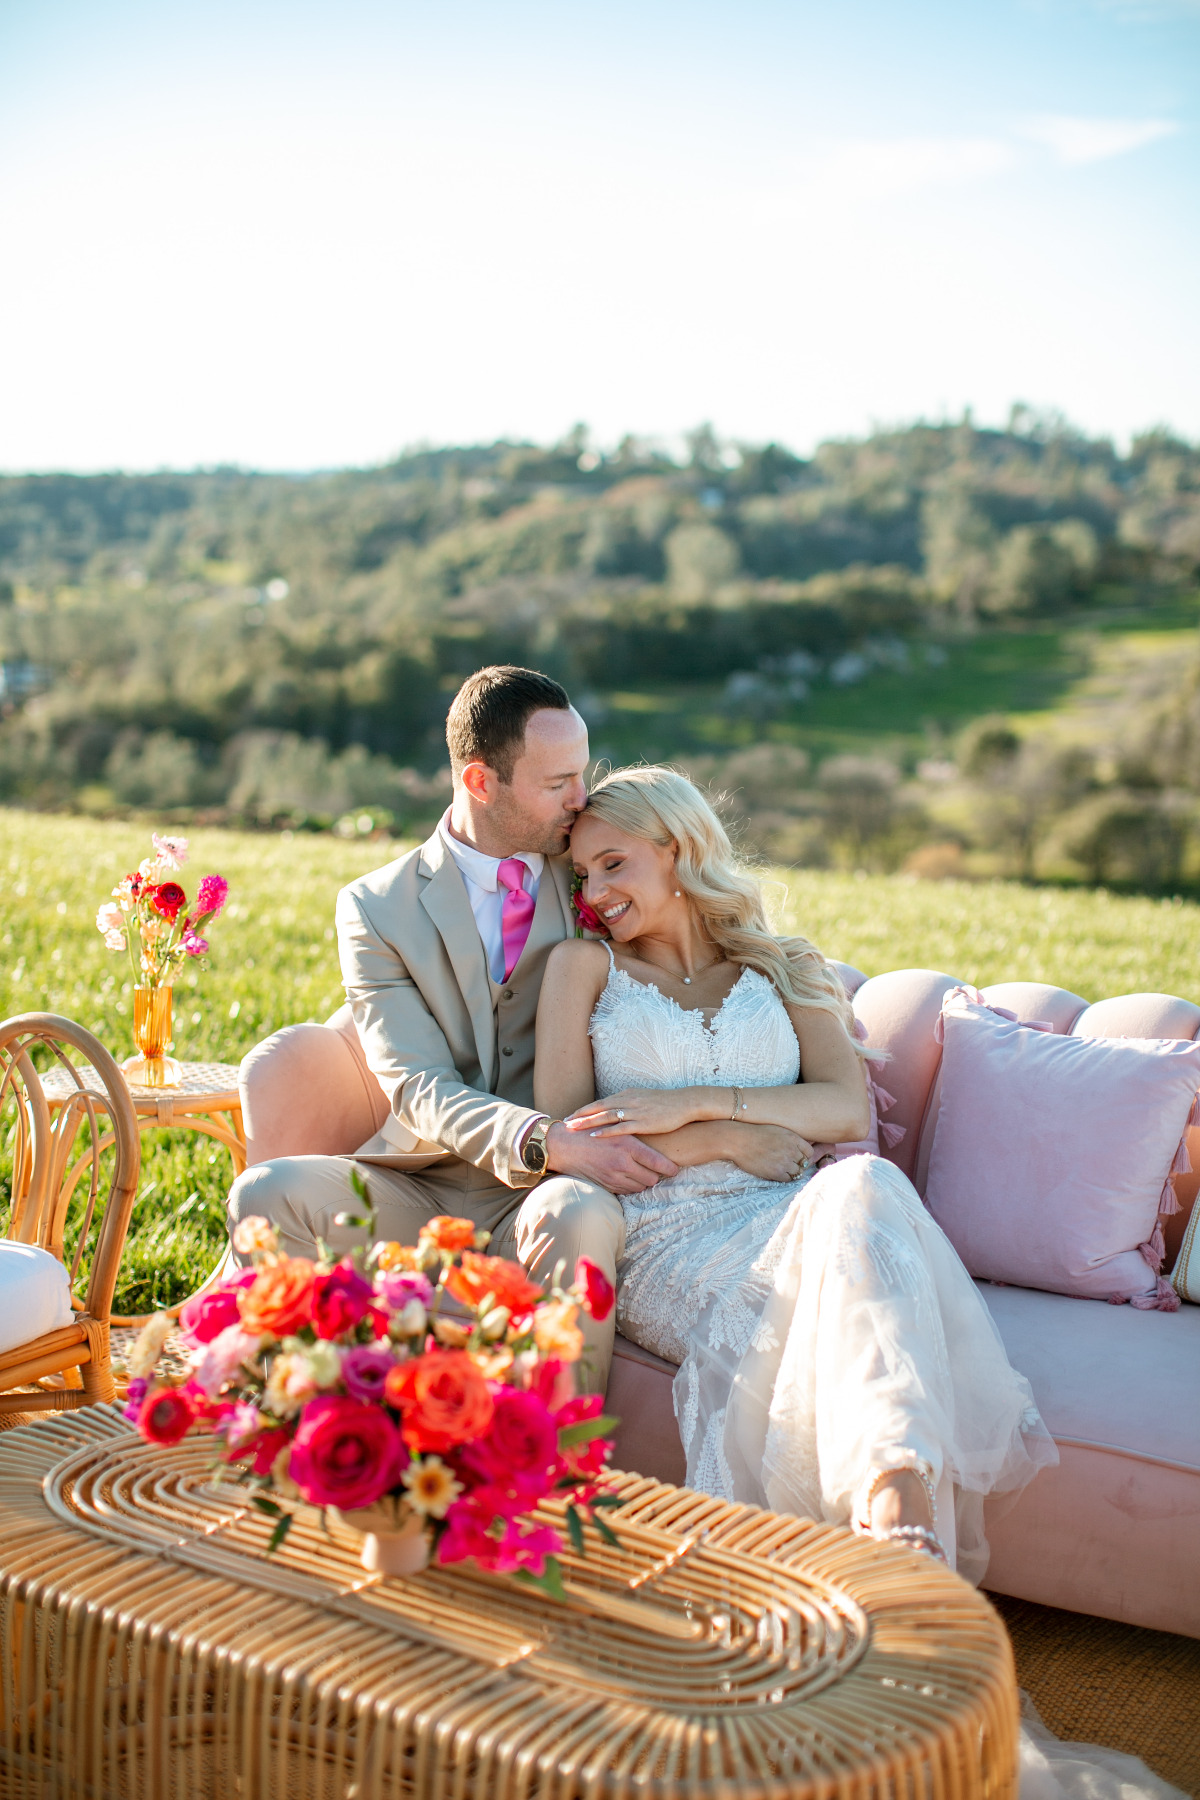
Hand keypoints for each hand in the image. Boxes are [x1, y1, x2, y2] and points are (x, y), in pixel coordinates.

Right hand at [545, 1121, 678, 1193]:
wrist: (564, 1145)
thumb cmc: (590, 1131)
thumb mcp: (614, 1127)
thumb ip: (633, 1136)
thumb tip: (653, 1142)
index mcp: (628, 1146)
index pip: (658, 1163)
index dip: (670, 1168)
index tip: (675, 1169)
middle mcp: (623, 1163)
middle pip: (652, 1179)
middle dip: (656, 1176)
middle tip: (657, 1169)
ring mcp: (614, 1177)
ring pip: (640, 1187)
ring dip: (643, 1182)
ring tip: (641, 1172)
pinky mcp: (606, 1185)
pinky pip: (626, 1191)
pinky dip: (629, 1185)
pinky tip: (628, 1176)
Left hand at [563, 1087, 713, 1138]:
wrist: (685, 1103)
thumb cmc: (665, 1104)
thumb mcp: (644, 1100)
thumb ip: (630, 1104)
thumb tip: (618, 1112)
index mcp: (627, 1094)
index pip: (601, 1102)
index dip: (586, 1109)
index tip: (572, 1115)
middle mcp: (628, 1100)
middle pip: (598, 1107)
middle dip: (581, 1115)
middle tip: (565, 1122)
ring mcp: (635, 1111)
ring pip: (605, 1116)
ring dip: (588, 1122)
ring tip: (573, 1128)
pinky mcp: (643, 1122)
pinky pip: (620, 1128)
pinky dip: (605, 1131)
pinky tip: (594, 1136)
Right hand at [726, 1124, 814, 1183]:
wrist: (738, 1140)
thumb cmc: (756, 1133)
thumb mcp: (778, 1130)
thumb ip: (792, 1138)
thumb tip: (802, 1145)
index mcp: (793, 1138)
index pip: (809, 1152)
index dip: (804, 1155)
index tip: (797, 1156)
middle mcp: (792, 1150)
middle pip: (804, 1163)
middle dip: (798, 1163)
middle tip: (788, 1162)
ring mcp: (785, 1162)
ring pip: (798, 1172)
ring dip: (792, 1171)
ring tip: (782, 1167)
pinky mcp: (776, 1173)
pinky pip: (788, 1179)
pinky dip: (784, 1177)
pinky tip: (776, 1171)